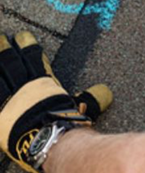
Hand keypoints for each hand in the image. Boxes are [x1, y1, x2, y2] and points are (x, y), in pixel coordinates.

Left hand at [0, 31, 111, 172]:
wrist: (50, 137)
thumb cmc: (67, 123)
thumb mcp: (82, 108)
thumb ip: (92, 98)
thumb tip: (106, 91)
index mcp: (43, 83)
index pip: (35, 59)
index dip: (28, 47)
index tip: (23, 36)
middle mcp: (25, 87)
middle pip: (12, 63)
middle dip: (6, 49)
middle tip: (2, 37)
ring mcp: (9, 99)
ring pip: (0, 75)